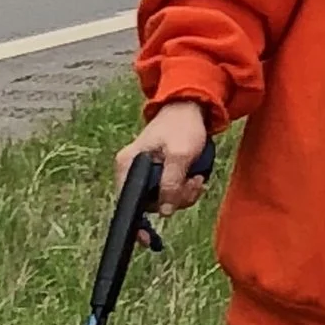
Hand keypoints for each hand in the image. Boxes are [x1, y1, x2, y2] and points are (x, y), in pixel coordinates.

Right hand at [115, 98, 216, 213]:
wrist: (189, 108)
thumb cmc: (182, 126)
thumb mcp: (180, 154)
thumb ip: (171, 183)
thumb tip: (164, 211)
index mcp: (127, 165)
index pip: (130, 203)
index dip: (149, 212)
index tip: (162, 216)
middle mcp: (130, 171)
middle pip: (150, 203)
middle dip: (176, 198)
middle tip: (193, 183)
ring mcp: (144, 173)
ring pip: (163, 199)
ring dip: (184, 194)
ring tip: (196, 178)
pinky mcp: (157, 173)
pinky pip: (169, 191)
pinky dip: (184, 189)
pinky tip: (194, 177)